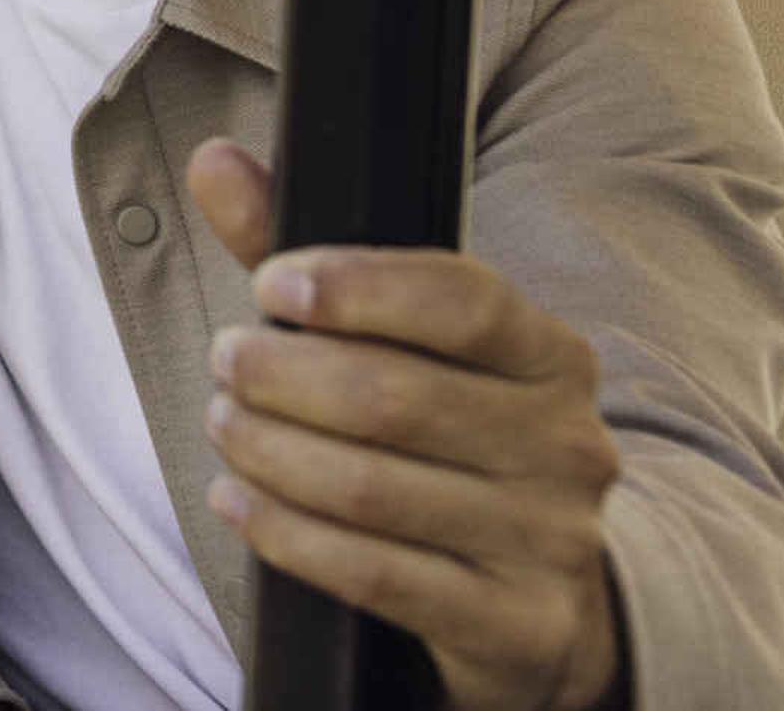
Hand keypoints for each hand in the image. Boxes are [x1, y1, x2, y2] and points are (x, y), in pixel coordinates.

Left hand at [188, 142, 626, 710]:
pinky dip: (285, 532)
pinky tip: (237, 501)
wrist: (539, 599)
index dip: (357, 286)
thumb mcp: (398, 346)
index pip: (463, 299)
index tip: (271, 283)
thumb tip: (215, 160)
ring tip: (223, 425)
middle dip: (283, 373)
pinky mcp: (513, 623)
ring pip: (373, 486)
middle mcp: (567, 445)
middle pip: (396, 395)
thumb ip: (306, 254)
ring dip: (270, 450)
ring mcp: (547, 539)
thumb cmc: (448, 443)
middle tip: (225, 361)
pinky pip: (373, 574)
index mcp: (552, 357)